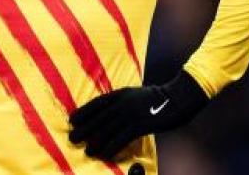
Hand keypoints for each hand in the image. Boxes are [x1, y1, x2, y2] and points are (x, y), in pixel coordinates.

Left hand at [69, 71, 208, 160]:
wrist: (177, 99)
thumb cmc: (157, 98)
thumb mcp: (136, 94)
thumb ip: (122, 101)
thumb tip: (108, 113)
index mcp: (121, 93)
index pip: (97, 103)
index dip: (83, 112)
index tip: (72, 120)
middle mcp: (122, 103)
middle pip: (98, 118)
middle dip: (84, 129)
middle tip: (72, 138)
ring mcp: (131, 114)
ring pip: (108, 130)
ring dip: (95, 142)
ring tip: (87, 150)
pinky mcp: (139, 125)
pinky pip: (121, 139)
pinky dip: (111, 148)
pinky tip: (105, 155)